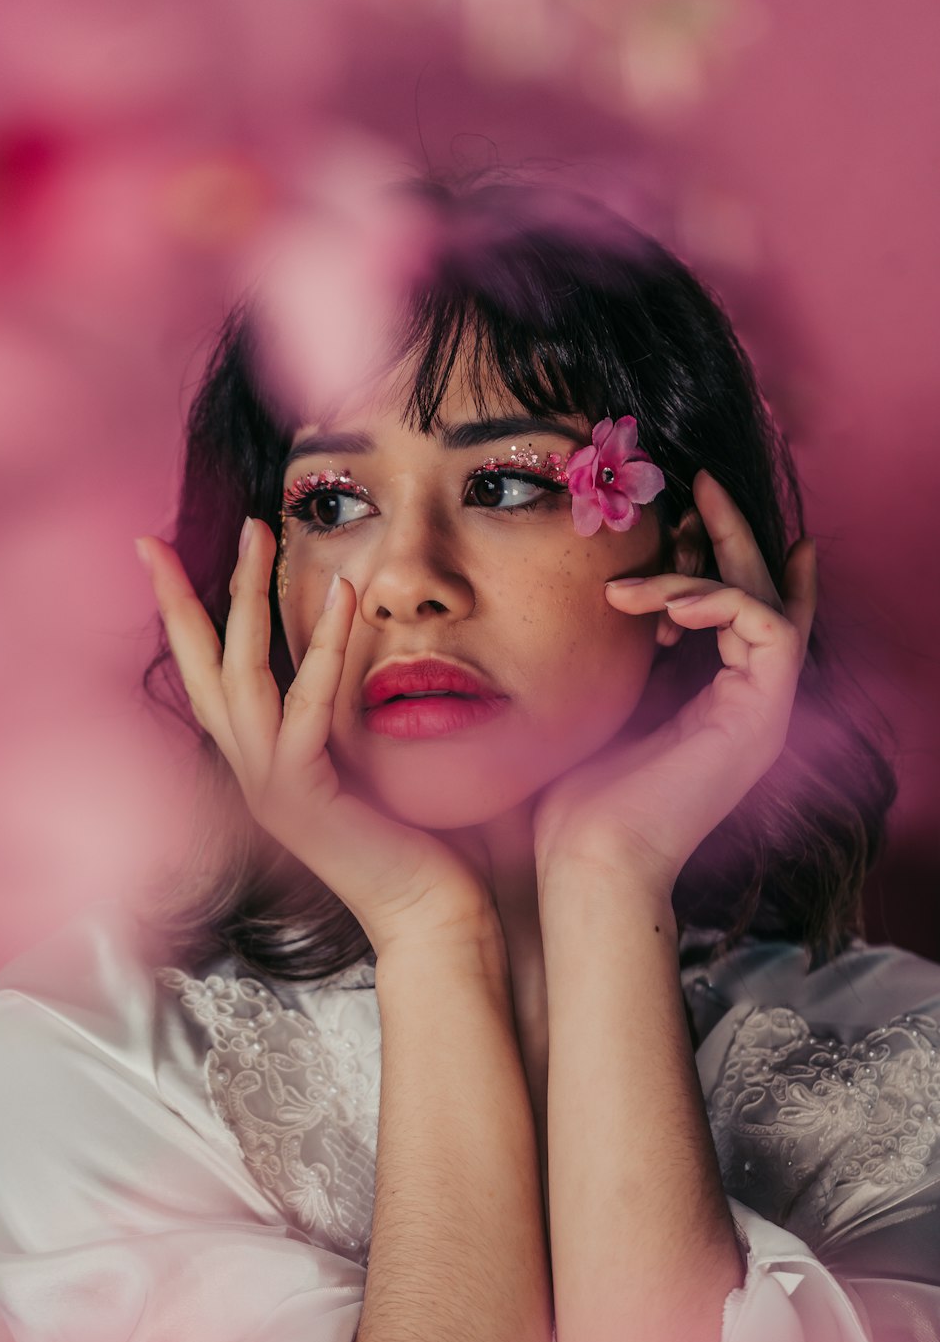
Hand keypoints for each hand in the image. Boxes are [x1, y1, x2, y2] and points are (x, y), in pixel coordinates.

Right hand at [135, 518, 498, 958]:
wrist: (432, 916)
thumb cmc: (416, 840)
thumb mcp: (369, 760)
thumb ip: (346, 712)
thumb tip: (360, 649)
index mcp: (262, 763)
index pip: (209, 678)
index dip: (181, 618)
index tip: (157, 557)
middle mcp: (251, 773)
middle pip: (200, 669)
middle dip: (178, 596)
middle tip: (153, 535)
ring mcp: (268, 788)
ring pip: (239, 676)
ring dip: (244, 597)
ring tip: (258, 531)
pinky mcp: (302, 799)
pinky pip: (304, 711)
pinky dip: (323, 650)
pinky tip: (345, 595)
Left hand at [532, 469, 817, 894]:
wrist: (588, 860)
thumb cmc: (576, 796)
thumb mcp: (598, 700)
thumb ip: (618, 649)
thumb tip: (604, 589)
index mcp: (710, 701)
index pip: (739, 614)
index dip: (724, 557)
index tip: (694, 509)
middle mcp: (745, 703)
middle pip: (762, 595)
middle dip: (732, 534)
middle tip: (699, 482)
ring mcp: (760, 711)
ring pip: (765, 602)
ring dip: (705, 569)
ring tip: (637, 577)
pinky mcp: (760, 715)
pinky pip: (763, 624)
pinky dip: (714, 599)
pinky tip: (657, 603)